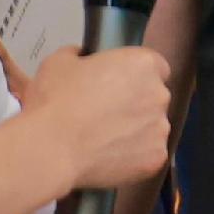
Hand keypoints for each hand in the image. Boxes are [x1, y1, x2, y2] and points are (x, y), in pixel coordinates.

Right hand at [21, 42, 173, 197]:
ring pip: (152, 127)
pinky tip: (108, 156)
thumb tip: (82, 57)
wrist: (52, 149)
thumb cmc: (56, 100)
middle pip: (154, 97)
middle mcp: (159, 95)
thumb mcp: (59, 62)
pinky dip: (133, 156)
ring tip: (104, 138)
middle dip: (136, 103)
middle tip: (106, 112)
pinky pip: (148, 154)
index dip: (135, 75)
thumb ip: (79, 54)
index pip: (155, 66)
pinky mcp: (156, 158)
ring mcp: (160, 129)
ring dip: (135, 130)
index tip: (118, 84)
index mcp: (143, 64)